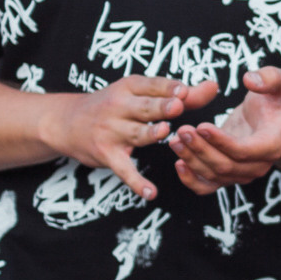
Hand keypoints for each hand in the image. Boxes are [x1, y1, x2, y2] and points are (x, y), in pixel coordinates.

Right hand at [44, 76, 212, 201]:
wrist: (66, 123)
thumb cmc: (115, 106)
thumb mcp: (139, 94)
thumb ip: (181, 95)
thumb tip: (214, 86)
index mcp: (129, 88)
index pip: (151, 85)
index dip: (167, 88)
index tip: (184, 90)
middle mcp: (118, 108)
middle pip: (144, 108)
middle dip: (161, 107)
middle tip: (178, 105)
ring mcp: (111, 132)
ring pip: (136, 134)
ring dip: (150, 134)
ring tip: (166, 132)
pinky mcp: (107, 155)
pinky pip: (124, 170)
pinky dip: (136, 182)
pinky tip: (151, 193)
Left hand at [170, 66, 280, 195]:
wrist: (270, 117)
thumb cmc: (273, 98)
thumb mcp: (280, 81)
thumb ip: (270, 77)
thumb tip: (250, 80)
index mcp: (272, 146)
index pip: (244, 151)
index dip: (221, 142)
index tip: (201, 126)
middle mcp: (259, 166)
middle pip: (225, 166)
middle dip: (200, 149)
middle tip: (183, 130)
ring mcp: (242, 174)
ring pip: (213, 176)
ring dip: (192, 160)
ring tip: (175, 139)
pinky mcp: (227, 176)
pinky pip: (207, 187)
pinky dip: (191, 180)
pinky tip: (178, 163)